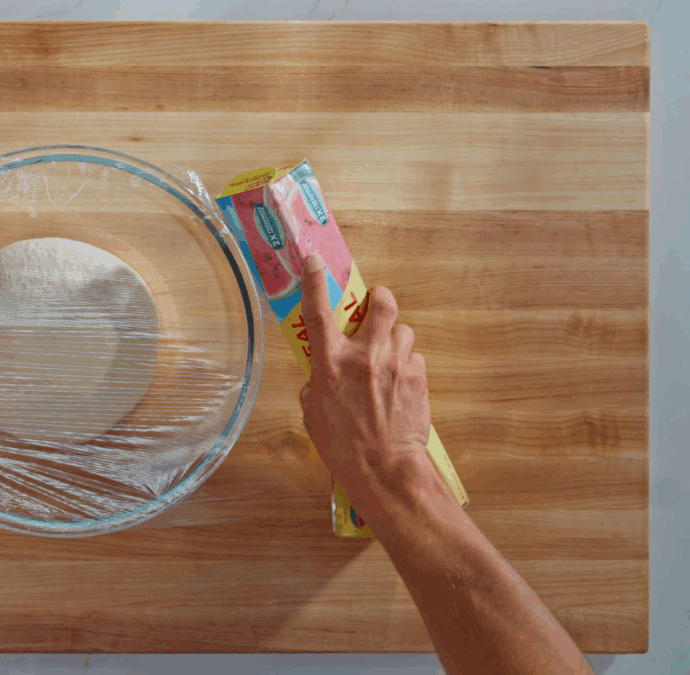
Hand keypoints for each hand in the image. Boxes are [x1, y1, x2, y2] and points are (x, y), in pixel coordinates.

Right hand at [297, 253, 433, 507]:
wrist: (385, 468)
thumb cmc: (343, 446)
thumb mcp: (313, 413)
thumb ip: (318, 384)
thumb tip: (323, 376)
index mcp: (330, 364)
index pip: (318, 312)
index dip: (314, 281)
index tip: (313, 260)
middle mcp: (364, 356)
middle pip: (382, 304)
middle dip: (379, 299)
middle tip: (374, 306)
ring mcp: (396, 364)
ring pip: (402, 331)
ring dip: (394, 339)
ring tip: (387, 359)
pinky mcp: (418, 376)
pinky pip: (413, 358)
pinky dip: (406, 365)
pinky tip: (398, 386)